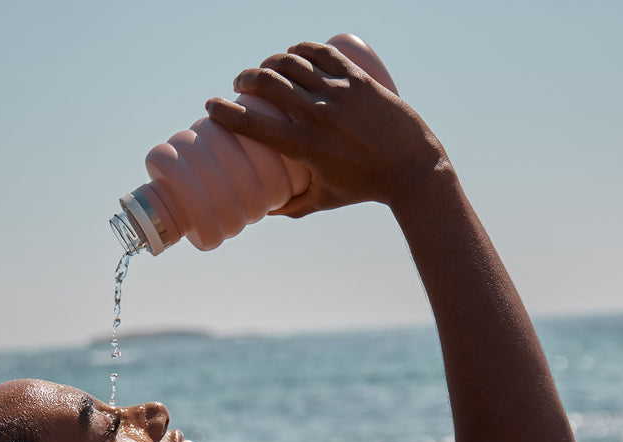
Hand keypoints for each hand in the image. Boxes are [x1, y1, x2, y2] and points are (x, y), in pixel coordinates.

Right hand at [206, 41, 449, 217]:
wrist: (411, 168)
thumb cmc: (365, 188)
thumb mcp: (324, 200)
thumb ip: (294, 207)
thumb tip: (266, 212)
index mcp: (304, 147)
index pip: (252, 124)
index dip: (224, 112)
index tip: (211, 107)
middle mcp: (318, 115)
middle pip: (268, 83)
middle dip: (246, 79)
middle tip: (241, 85)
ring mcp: (338, 93)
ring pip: (292, 62)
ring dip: (270, 61)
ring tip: (264, 69)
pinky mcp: (357, 79)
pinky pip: (322, 53)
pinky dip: (302, 49)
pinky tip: (292, 52)